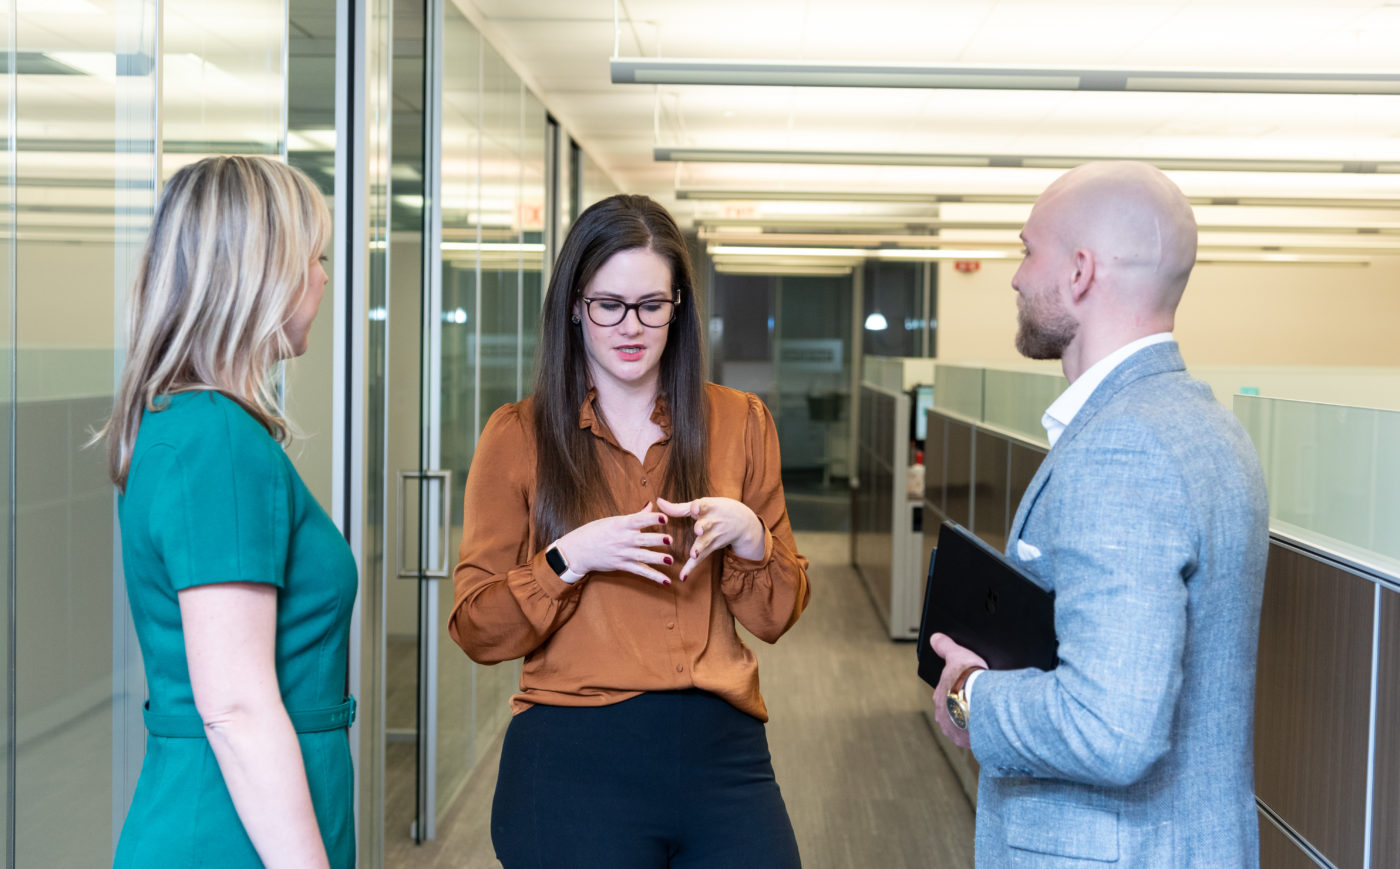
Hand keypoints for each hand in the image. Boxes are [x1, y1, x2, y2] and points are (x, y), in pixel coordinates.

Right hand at [555, 502, 674, 585]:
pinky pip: (640, 571)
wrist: (578, 550)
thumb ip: (636, 515)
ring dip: (657, 559)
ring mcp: (622, 554)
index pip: (638, 520)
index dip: (651, 519)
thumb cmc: (595, 531)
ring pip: (642, 556)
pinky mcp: (622, 565)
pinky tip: (666, 581)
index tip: (664, 518)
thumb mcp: (613, 520)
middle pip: (642, 539)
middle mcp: (622, 539)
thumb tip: (651, 504)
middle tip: (669, 540)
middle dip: (656, 540)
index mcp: (620, 524)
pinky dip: (653, 577)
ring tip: (670, 560)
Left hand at [656, 496, 762, 581]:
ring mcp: (714, 535)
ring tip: (693, 554)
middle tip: (699, 530)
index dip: (699, 507)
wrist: (743, 522)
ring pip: (706, 543)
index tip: (695, 509)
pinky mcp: (713, 547)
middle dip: (703, 527)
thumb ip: (679, 507)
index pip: (704, 506)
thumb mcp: (702, 505)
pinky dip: (691, 568)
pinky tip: (682, 576)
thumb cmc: (717, 510)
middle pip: (707, 525)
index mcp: (709, 508)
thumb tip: (658, 501)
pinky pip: (702, 558)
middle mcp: (713, 522)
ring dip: (700, 548)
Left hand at [930, 633, 988, 748]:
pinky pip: (975, 740)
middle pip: (954, 714)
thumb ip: (945, 647)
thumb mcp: (956, 655)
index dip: (958, 694)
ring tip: (986, 718)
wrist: (984, 701)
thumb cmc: (969, 680)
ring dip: (972, 725)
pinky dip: (982, 736)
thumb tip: (935, 638)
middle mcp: (943, 717)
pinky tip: (991, 730)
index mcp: (940, 699)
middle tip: (979, 706)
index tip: (968, 693)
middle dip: (964, 711)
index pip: (946, 697)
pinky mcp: (968, 742)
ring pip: (963, 729)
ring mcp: (955, 732)